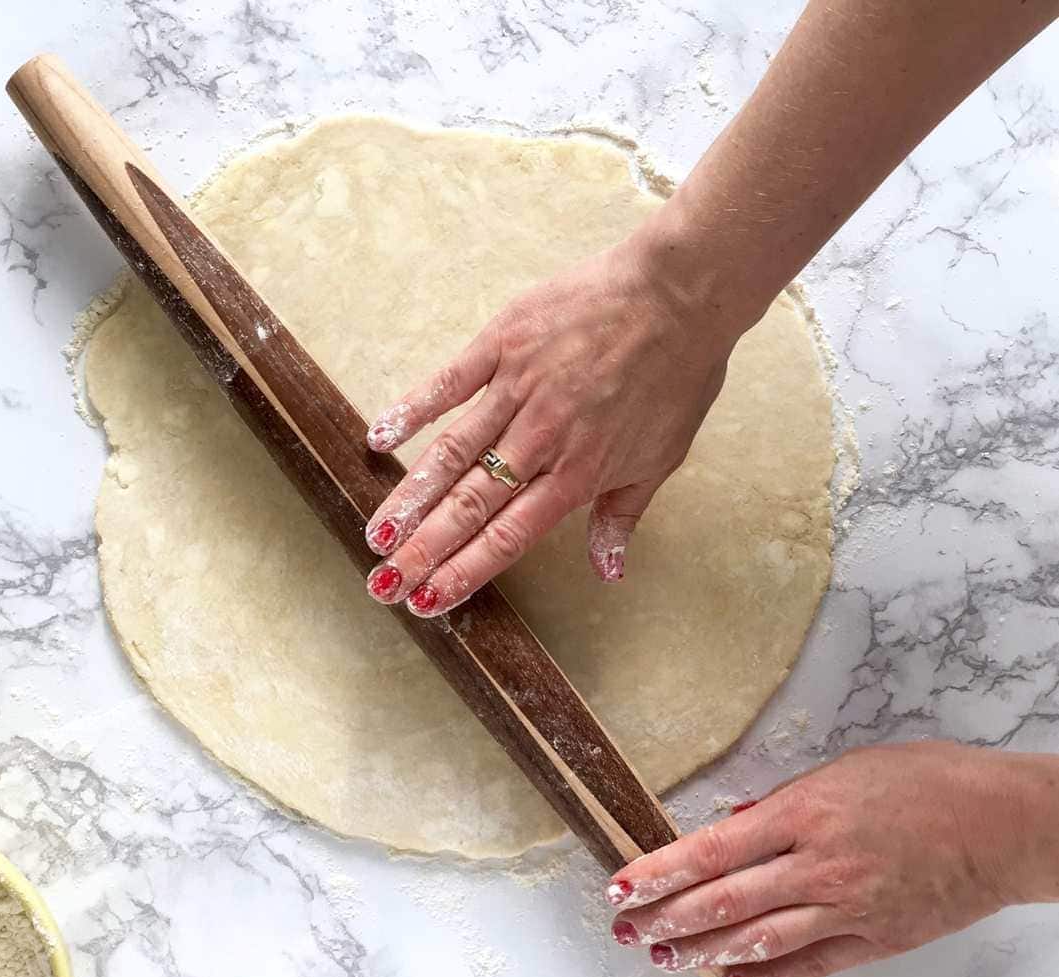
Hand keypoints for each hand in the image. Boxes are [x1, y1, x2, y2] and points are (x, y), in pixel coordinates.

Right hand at [361, 225, 738, 615]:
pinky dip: (413, 408)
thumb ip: (622, 515)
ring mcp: (519, 389)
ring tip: (376, 533)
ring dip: (410, 496)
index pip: (509, 536)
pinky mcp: (505, 343)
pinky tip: (378, 436)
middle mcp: (543, 438)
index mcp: (580, 473)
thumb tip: (607, 572)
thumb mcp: (662, 455)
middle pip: (470, 506)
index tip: (428, 602)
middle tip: (383, 584)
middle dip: (423, 551)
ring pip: (452, 453)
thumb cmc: (678, 373)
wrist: (683, 290)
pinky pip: (450, 381)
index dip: (465, 571)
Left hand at [604, 741, 1058, 976]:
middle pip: (723, 900)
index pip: (712, 850)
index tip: (622, 884)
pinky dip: (767, 976)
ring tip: (665, 956)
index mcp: (803, 814)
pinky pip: (810, 964)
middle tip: (627, 929)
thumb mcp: (841, 770)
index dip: (660, 871)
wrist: (1001, 823)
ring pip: (758, 939)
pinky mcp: (875, 939)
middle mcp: (818, 866)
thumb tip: (735, 822)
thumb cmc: (926, 782)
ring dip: (704, 950)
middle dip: (667, 917)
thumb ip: (782, 802)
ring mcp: (847, 908)